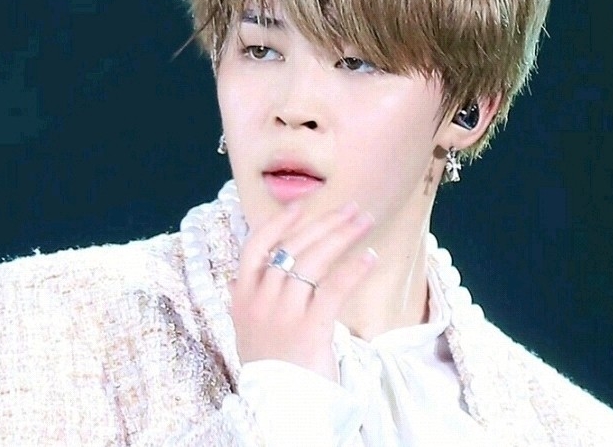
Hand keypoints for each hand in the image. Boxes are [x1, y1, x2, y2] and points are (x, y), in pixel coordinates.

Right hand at [229, 201, 377, 382]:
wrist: (279, 407)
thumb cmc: (271, 362)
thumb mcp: (249, 328)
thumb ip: (249, 297)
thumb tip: (245, 273)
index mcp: (242, 296)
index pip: (255, 247)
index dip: (278, 223)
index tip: (301, 205)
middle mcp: (260, 300)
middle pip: (293, 247)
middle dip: (326, 223)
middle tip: (351, 208)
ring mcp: (284, 313)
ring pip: (314, 261)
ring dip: (343, 236)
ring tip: (364, 223)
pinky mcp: (310, 329)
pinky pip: (333, 289)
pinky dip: (354, 269)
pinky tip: (370, 258)